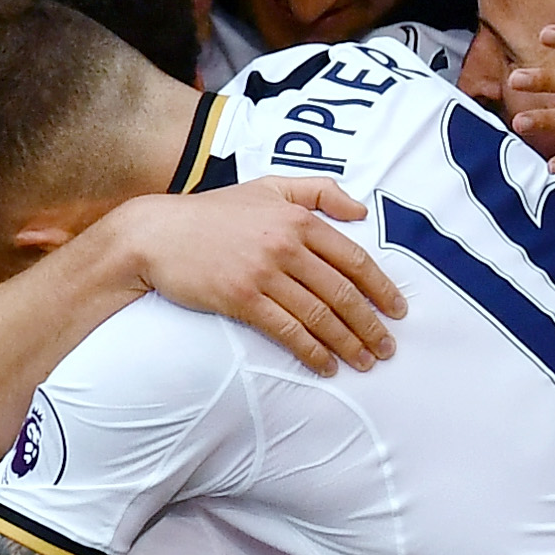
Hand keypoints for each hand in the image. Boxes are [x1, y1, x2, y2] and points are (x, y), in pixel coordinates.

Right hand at [99, 179, 398, 372]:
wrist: (157, 234)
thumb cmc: (213, 213)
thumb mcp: (267, 187)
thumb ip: (317, 191)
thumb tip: (359, 211)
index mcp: (299, 218)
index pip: (354, 259)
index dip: (381, 288)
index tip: (398, 310)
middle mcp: (286, 245)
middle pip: (342, 293)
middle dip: (371, 325)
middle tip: (387, 348)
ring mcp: (264, 273)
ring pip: (320, 315)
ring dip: (348, 344)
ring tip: (364, 362)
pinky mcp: (242, 299)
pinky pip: (287, 331)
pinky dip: (312, 352)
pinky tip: (326, 366)